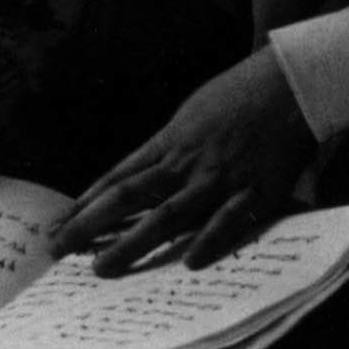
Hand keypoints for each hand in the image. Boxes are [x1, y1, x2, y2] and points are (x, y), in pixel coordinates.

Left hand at [55, 50, 316, 272]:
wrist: (290, 81)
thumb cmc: (240, 93)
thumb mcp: (193, 113)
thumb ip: (171, 146)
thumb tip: (144, 172)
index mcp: (171, 142)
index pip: (118, 178)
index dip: (86, 203)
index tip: (58, 225)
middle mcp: (188, 163)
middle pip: (129, 198)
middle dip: (90, 225)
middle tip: (58, 251)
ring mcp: (219, 178)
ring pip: (167, 215)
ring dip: (132, 243)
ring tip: (102, 268)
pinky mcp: (255, 191)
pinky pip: (229, 221)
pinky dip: (209, 240)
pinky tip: (189, 263)